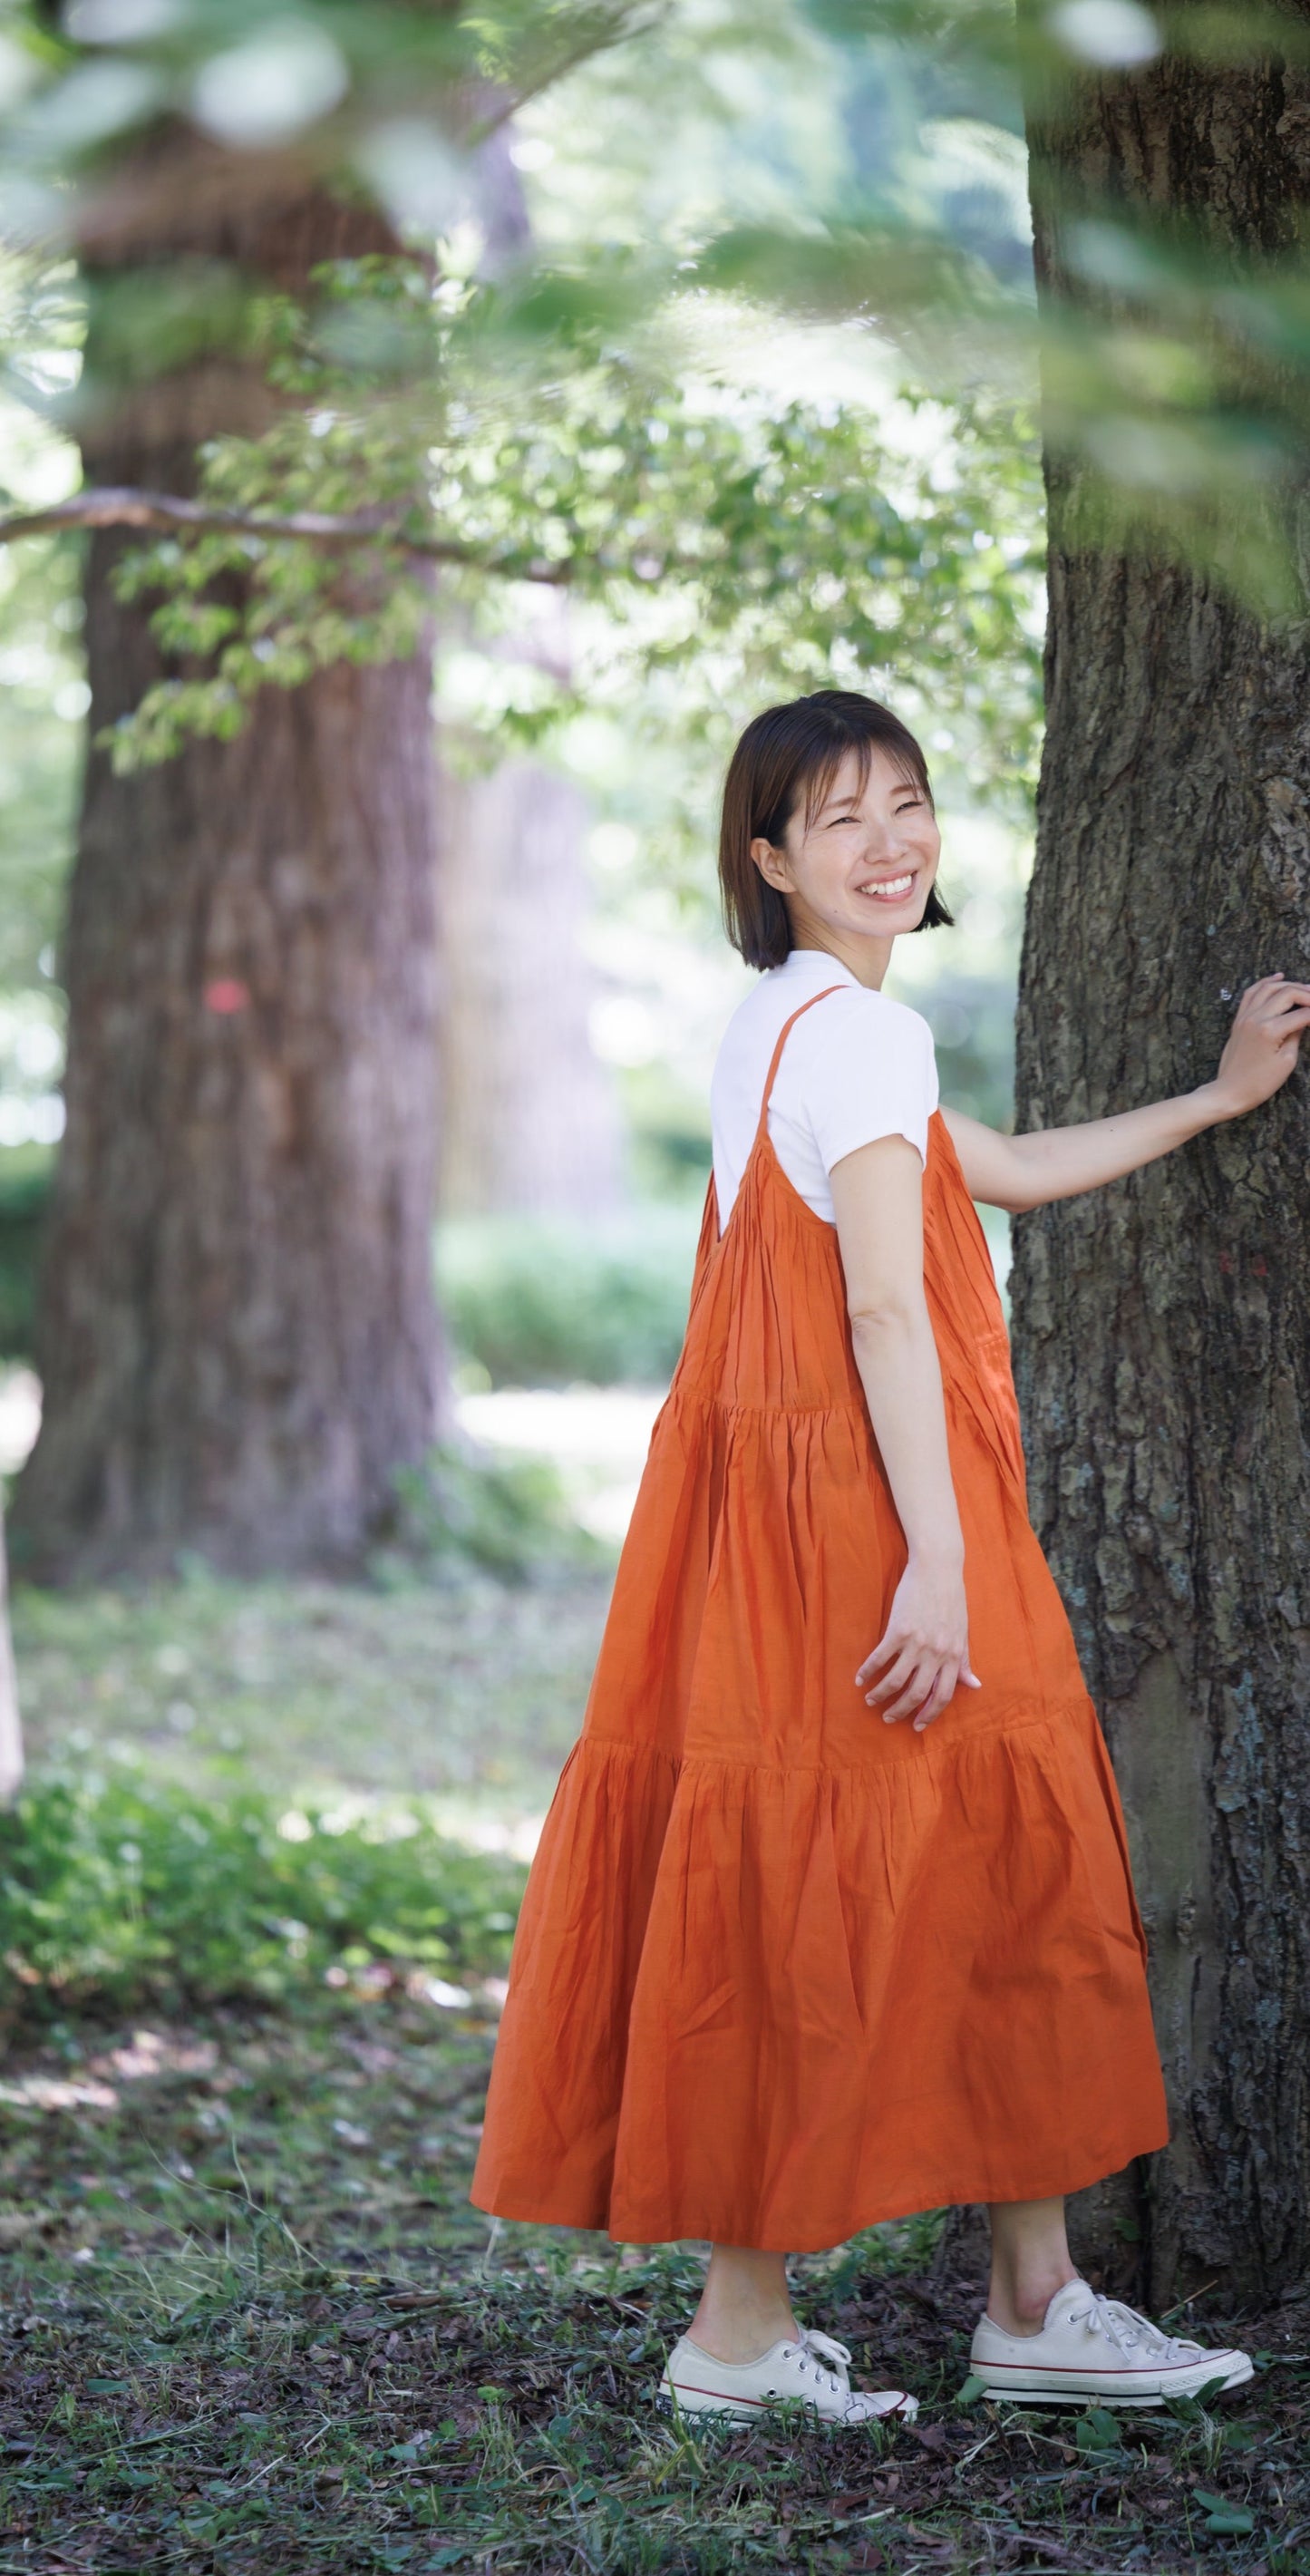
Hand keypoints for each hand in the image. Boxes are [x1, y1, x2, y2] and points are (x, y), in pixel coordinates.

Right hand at [856, 1557, 980, 1733]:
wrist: (937, 1569)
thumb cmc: (952, 1599)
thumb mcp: (962, 1633)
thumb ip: (965, 1661)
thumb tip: (975, 1685)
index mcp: (955, 1656)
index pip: (943, 1696)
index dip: (930, 1714)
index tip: (918, 1726)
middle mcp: (936, 1653)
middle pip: (916, 1693)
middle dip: (900, 1710)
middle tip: (888, 1718)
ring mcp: (916, 1643)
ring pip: (895, 1680)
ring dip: (880, 1695)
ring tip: (871, 1700)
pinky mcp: (898, 1630)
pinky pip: (880, 1658)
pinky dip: (867, 1672)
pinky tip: (860, 1679)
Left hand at [1210, 974, 1309, 1116]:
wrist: (1230, 1091)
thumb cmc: (1260, 1083)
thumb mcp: (1286, 1061)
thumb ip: (1296, 1035)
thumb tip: (1305, 1019)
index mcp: (1270, 1031)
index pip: (1302, 1014)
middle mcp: (1256, 1018)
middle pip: (1287, 993)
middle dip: (1307, 993)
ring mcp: (1245, 1017)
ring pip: (1269, 988)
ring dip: (1289, 984)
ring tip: (1306, 988)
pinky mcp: (1239, 1020)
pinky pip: (1251, 993)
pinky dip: (1265, 982)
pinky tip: (1279, 977)